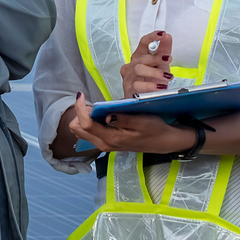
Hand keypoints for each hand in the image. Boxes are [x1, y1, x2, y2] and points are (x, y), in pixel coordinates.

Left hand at [61, 93, 197, 155]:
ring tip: (95, 108)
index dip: (79, 108)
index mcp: (111, 138)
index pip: (85, 124)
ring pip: (81, 132)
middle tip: (90, 102)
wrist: (162, 142)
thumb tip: (105, 115)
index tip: (81, 95)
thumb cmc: (154, 129)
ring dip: (83, 118)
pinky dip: (88, 121)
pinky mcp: (107, 142)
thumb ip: (122, 119)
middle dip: (79, 113)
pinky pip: (89, 133)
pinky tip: (100, 114)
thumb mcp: (142, 121)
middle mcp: (104, 144)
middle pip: (77, 129)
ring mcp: (104, 145)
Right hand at [122, 31, 173, 95]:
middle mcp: (132, 65)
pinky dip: (150, 86)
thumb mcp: (160, 65)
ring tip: (167, 77)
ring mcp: (129, 77)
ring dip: (154, 72)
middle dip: (156, 58)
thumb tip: (168, 37)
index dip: (152, 37)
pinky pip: (138, 85)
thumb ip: (163, 51)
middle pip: (142, 58)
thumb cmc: (150, 81)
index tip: (162, 34)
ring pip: (139, 70)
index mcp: (139, 57)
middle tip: (168, 59)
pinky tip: (159, 87)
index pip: (143, 43)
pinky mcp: (129, 89)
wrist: (142, 99)